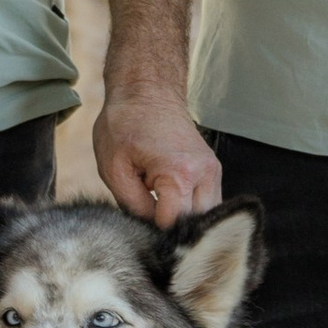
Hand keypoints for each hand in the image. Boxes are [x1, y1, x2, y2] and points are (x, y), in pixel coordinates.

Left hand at [93, 85, 222, 226]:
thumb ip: (133, 206)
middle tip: (150, 231)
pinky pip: (208, 204)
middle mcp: (204, 175)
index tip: (141, 237)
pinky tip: (170, 207)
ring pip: (207, 218)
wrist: (147, 89)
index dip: (155, 238)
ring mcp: (213, 172)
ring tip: (160, 215)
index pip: (173, 227)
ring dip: (185, 222)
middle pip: (197, 227)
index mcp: (179, 175)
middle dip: (174, 233)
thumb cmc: (125, 124)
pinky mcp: (212, 170)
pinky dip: (191, 211)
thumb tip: (149, 231)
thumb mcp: (114, 168)